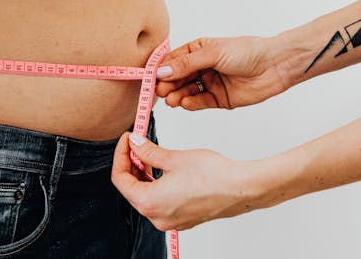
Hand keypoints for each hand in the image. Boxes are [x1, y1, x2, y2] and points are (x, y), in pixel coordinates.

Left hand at [111, 132, 262, 230]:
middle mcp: (157, 217)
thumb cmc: (211, 175)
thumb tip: (134, 143)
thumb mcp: (172, 158)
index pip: (120, 179)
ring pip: (145, 195)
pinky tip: (162, 168)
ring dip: (143, 174)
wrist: (240, 188)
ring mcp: (170, 220)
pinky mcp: (181, 218)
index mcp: (149, 203)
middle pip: (131, 189)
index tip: (127, 140)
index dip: (120, 155)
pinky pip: (159, 201)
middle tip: (137, 143)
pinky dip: (156, 184)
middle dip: (131, 164)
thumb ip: (148, 151)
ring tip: (150, 153)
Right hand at [156, 37, 290, 109]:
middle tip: (159, 91)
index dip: (161, 69)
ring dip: (177, 95)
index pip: (173, 60)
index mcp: (197, 50)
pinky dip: (191, 104)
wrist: (275, 66)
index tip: (150, 78)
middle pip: (177, 78)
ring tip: (171, 99)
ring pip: (186, 91)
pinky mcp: (218, 98)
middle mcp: (201, 67)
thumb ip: (187, 64)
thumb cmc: (247, 51)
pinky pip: (200, 102)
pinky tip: (184, 103)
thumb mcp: (213, 53)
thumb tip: (162, 70)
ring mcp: (209, 83)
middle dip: (167, 85)